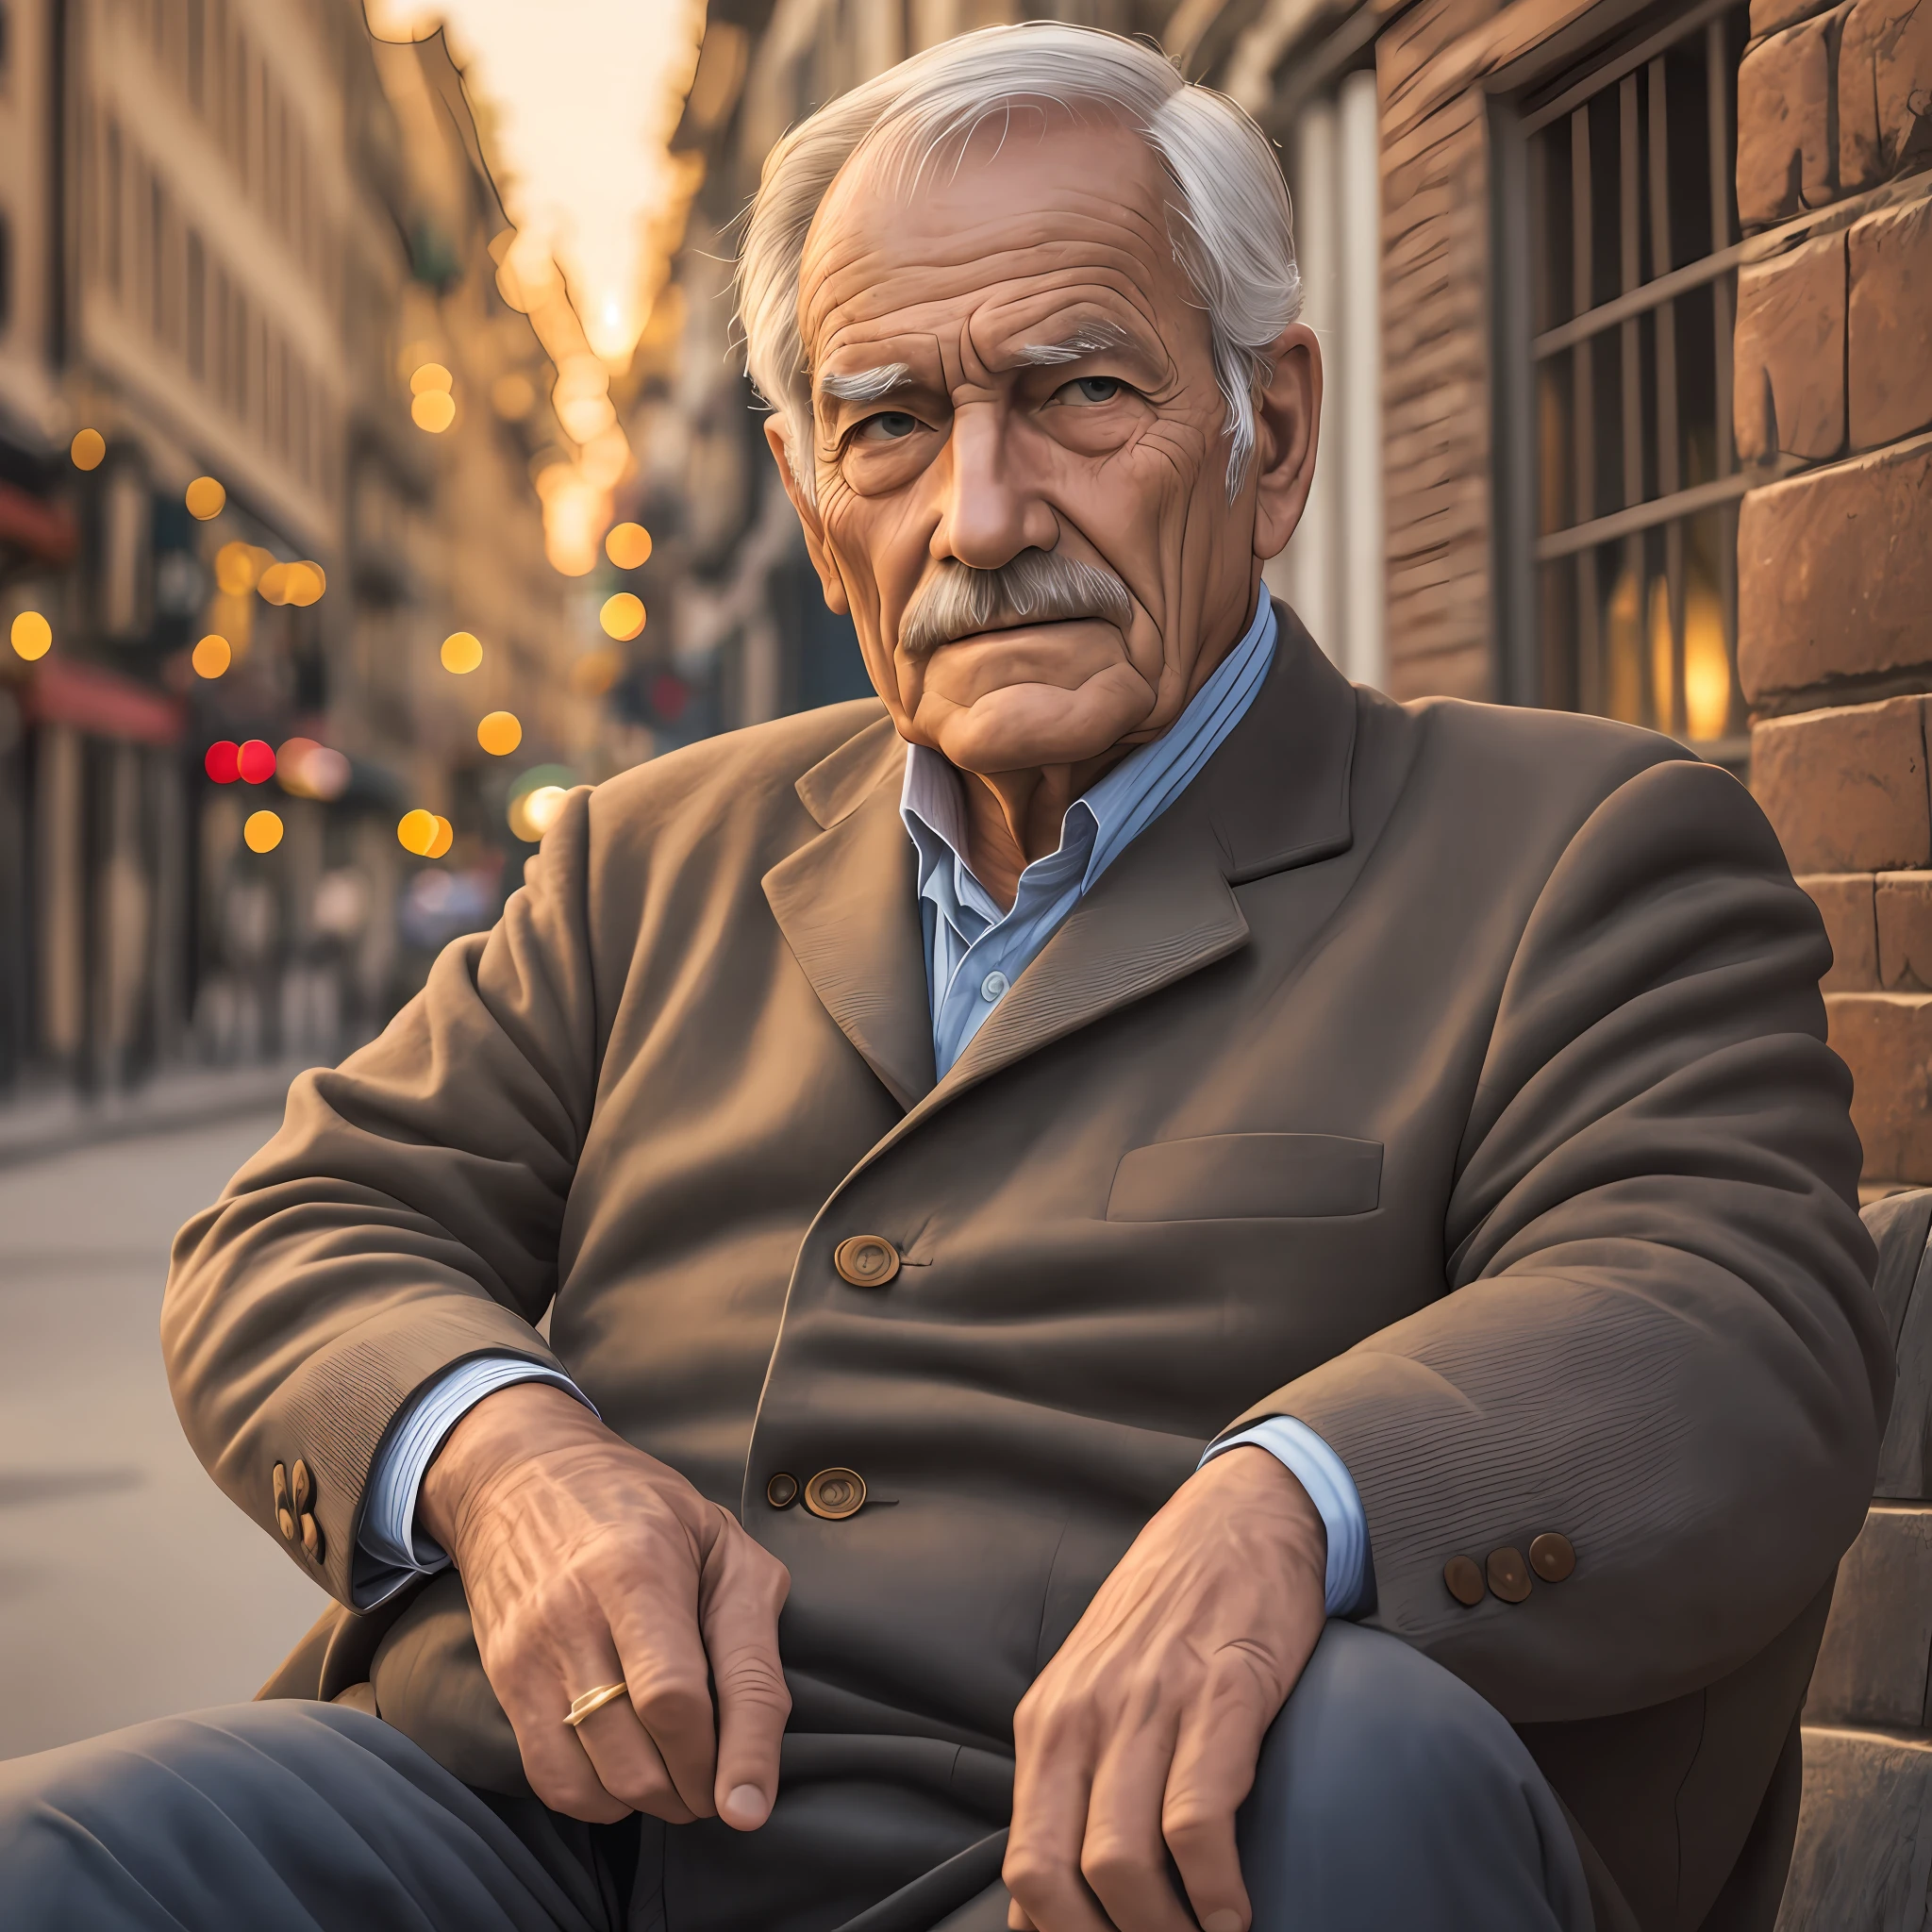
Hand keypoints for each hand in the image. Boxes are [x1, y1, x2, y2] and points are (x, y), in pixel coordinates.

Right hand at [418, 1380, 791, 1826]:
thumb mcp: (722, 1543)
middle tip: (719, 1780)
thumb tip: (760, 1747)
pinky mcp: (505, 1677)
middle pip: (639, 1753)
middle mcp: (576, 1613)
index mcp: (640, 1567)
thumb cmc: (643, 1508)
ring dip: (651, 1802)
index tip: (747, 1808)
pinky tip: (626, 1772)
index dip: (723, 1759)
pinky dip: (597, 1800)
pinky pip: (549, 1777)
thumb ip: (750, 1638)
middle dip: (694, 1789)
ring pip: (595, 1778)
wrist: (524, 1474)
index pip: (676, 1695)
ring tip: (680, 1776)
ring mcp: (533, 1650)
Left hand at [1003, 1447, 1327, 1931]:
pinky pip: (1199, 1821)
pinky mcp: (1223, 1695)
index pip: (1025, 1864)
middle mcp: (1085, 1715)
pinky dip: (1217, 1890)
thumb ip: (1073, 1778)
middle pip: (1059, 1876)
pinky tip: (1238, 1911)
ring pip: (1122, 1861)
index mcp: (1048, 1722)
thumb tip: (1050, 1896)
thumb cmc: (1170, 1614)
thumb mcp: (1097, 1689)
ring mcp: (1152, 1705)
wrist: (1238, 1517)